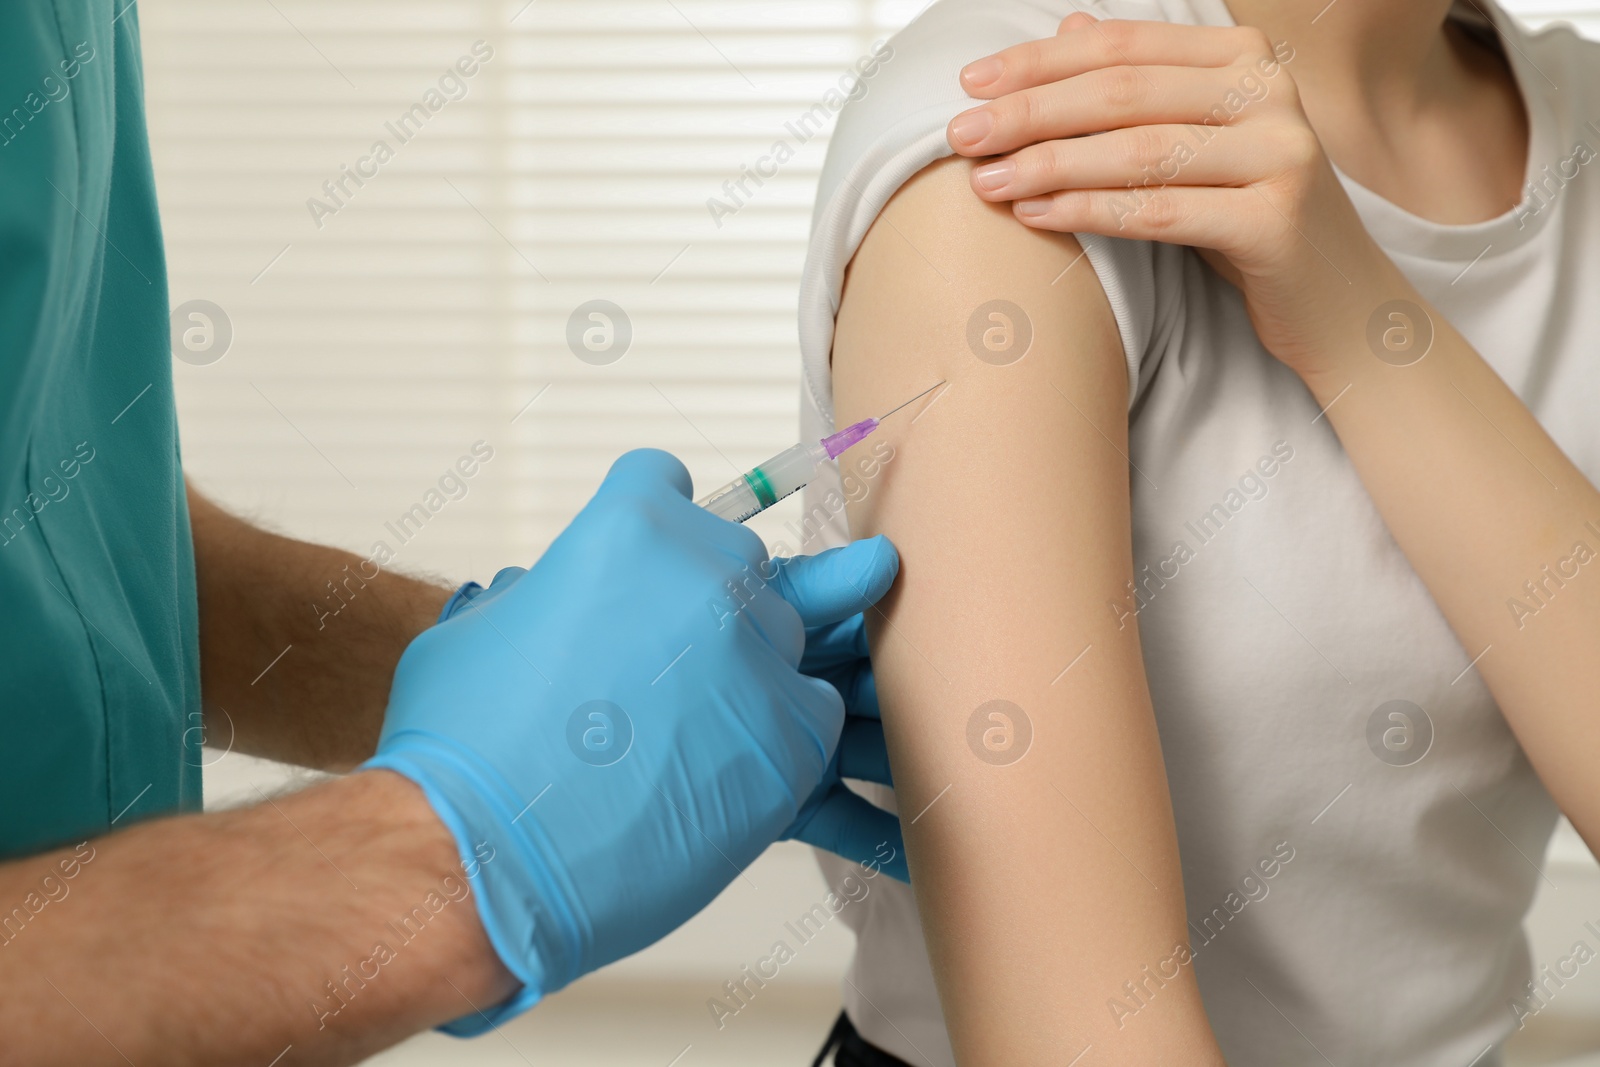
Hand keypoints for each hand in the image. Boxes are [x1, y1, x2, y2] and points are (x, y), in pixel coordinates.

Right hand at [441, 549, 907, 880]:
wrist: (480, 855)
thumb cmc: (462, 747)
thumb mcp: (483, 624)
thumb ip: (543, 591)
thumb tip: (549, 595)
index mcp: (629, 525)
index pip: (668, 485)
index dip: (651, 531)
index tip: (646, 571)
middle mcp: (706, 573)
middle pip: (738, 564)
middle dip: (704, 608)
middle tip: (659, 674)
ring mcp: (755, 654)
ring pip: (782, 637)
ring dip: (745, 674)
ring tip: (682, 735)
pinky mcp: (793, 737)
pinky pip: (815, 712)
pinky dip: (779, 737)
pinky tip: (724, 769)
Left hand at [946, 14, 1408, 377]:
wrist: (1333, 303)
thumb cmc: (1247, 218)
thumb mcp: (1193, 142)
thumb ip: (1141, 85)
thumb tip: (1067, 27)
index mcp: (1245, 57)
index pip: (1124, 46)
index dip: (1040, 62)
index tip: (970, 83)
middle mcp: (1271, 92)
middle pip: (1124, 93)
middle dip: (1030, 112)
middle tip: (961, 134)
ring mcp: (1282, 152)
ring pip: (1137, 151)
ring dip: (1047, 164)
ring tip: (983, 182)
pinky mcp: (1276, 218)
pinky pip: (1159, 211)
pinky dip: (1088, 211)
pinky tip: (1034, 214)